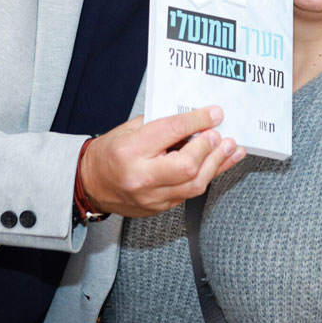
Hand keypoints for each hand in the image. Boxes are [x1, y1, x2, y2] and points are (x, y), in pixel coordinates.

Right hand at [79, 106, 244, 217]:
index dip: (197, 121)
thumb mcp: (129, 129)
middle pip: (186, 166)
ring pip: (193, 185)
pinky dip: (207, 176)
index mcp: (130, 151)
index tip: (214, 113)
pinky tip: (220, 163)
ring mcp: (151, 197)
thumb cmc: (109, 152)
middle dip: (208, 148)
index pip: (170, 132)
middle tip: (220, 133)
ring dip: (217, 164)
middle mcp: (140, 177)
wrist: (90, 184)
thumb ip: (160, 124)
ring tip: (232, 147)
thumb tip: (194, 119)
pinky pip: (190, 193)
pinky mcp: (159, 208)